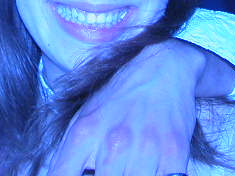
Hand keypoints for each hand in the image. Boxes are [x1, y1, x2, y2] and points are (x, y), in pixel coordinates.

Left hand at [48, 39, 206, 175]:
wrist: (164, 69)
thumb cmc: (120, 97)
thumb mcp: (84, 117)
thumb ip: (69, 153)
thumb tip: (59, 175)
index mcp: (85, 132)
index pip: (61, 174)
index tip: (81, 173)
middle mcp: (114, 142)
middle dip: (104, 175)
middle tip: (111, 166)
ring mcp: (146, 149)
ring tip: (130, 164)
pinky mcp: (175, 154)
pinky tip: (151, 167)